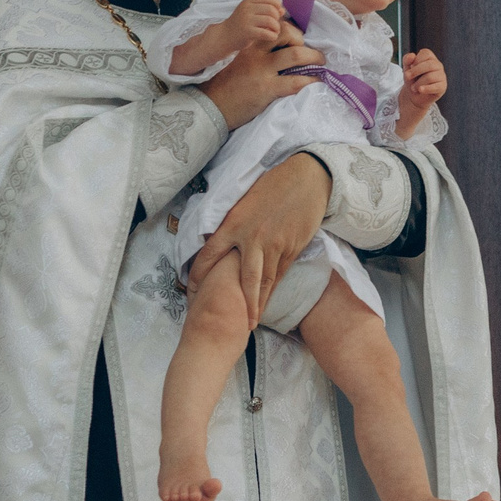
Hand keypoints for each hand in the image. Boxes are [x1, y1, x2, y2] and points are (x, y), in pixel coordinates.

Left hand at [190, 154, 329, 323]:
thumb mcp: (244, 200)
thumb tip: (218, 240)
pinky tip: (268, 301)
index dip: (200, 273)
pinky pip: (280, 274)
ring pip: (265, 282)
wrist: (308, 179)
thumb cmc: (273, 185)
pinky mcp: (292, 250)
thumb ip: (232, 222)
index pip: (211, 253)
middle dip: (238, 303)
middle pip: (244, 279)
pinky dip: (273, 290)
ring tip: (252, 321)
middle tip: (231, 321)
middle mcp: (254, 238)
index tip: (193, 288)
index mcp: (236, 223)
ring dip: (258, 303)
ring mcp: (275, 246)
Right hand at [197, 22, 322, 129]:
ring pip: (295, 54)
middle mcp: (256, 53)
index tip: (302, 38)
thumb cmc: (229, 87)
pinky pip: (296, 82)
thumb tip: (283, 54)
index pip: (275, 27)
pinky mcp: (266, 89)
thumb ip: (259, 56)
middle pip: (286, 33)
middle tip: (314, 51)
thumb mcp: (242, 63)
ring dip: (314, 57)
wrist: (212, 106)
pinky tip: (316, 82)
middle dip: (304, 39)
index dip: (293, 29)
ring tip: (321, 62)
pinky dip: (311, 81)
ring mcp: (262, 70)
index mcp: (250, 46)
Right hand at [231, 0, 288, 47]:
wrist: (224, 36)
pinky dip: (273, 36)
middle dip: (277, 17)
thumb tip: (283, 10)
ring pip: (270, 21)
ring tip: (275, 31)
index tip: (277, 11)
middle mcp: (247, 9)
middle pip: (271, 9)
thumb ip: (265, 9)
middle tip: (275, 25)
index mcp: (248, 1)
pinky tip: (271, 37)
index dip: (276, 3)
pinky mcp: (247, 32)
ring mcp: (246, 20)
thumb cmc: (240, 24)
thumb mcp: (250, 12)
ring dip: (276, 27)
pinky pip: (266, 33)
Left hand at [397, 49, 444, 124]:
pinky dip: (426, 89)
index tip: (410, 67)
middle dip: (415, 71)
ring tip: (413, 87)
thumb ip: (407, 60)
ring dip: (418, 83)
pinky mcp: (443, 87)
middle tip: (407, 77)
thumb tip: (412, 55)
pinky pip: (435, 87)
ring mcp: (442, 76)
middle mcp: (438, 65)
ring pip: (430, 77)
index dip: (416, 60)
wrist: (414, 96)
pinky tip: (420, 90)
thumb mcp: (407, 69)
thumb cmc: (412, 79)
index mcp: (430, 58)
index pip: (426, 53)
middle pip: (429, 65)